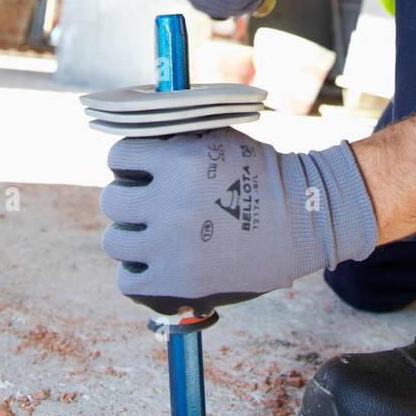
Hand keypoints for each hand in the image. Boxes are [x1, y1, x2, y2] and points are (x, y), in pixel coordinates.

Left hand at [100, 127, 377, 314]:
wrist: (304, 220)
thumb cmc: (260, 175)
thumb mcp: (220, 137)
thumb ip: (174, 136)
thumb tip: (134, 132)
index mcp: (180, 160)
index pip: (118, 157)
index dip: (129, 164)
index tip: (143, 173)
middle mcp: (172, 202)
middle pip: (112, 201)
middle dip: (130, 201)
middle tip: (152, 207)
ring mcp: (172, 246)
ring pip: (115, 241)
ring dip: (134, 238)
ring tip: (158, 238)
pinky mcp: (178, 283)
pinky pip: (128, 281)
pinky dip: (140, 274)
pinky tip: (159, 265)